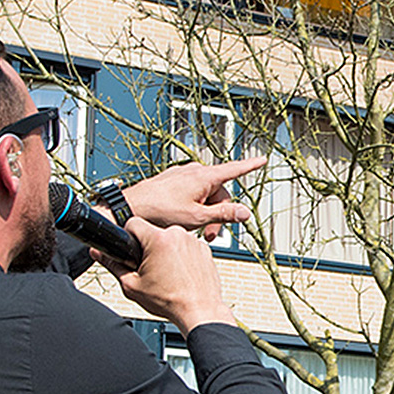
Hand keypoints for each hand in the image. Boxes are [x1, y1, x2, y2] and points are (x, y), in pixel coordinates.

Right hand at [105, 216, 236, 331]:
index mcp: (158, 239)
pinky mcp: (204, 249)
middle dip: (147, 247)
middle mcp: (178, 234)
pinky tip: (180, 274)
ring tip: (167, 274)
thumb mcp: (132, 285)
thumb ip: (113, 265)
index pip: (133, 223)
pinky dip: (181, 256)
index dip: (128, 237)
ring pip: (171, 239)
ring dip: (165, 251)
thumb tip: (98, 254)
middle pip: (153, 232)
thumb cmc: (170, 301)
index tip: (131, 250)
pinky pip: (186, 246)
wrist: (199, 311)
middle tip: (149, 269)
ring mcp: (194, 241)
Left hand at [123, 156, 263, 237]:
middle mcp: (194, 172)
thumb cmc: (159, 209)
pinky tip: (184, 221)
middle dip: (218, 214)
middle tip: (210, 234)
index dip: (249, 166)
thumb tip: (245, 213)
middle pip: (219, 193)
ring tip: (195, 230)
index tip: (262, 160)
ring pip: (206, 196)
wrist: (131, 207)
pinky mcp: (174, 183)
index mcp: (204, 176)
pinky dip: (194, 208)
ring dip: (205, 214)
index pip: (233, 169)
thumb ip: (223, 215)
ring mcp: (183, 177)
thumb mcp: (197, 217)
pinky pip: (193, 194)